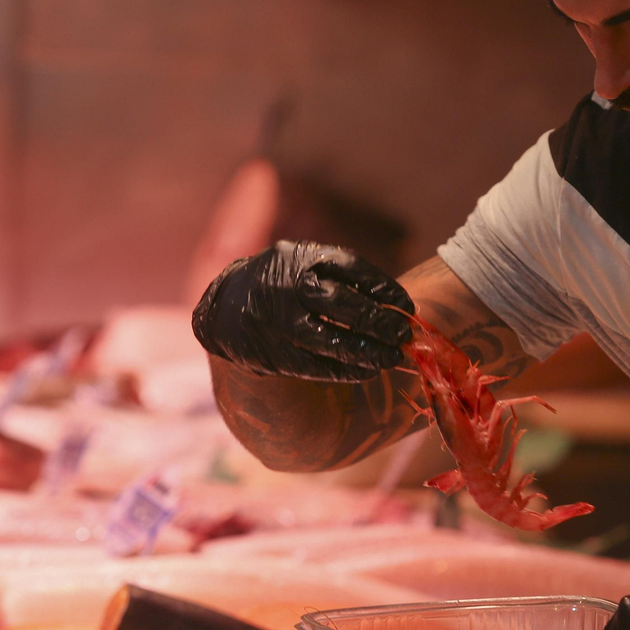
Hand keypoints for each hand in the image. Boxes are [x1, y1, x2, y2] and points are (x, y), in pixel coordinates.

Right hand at [191, 240, 414, 381]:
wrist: (223, 308)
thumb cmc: (278, 283)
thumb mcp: (301, 263)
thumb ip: (338, 276)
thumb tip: (392, 304)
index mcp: (299, 258)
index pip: (352, 268)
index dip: (384, 288)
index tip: (406, 306)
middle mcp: (287, 288)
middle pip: (344, 305)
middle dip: (380, 322)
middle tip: (403, 335)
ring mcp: (278, 323)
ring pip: (332, 341)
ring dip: (368, 353)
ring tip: (391, 358)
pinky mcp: (273, 355)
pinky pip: (316, 366)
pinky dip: (345, 370)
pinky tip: (366, 371)